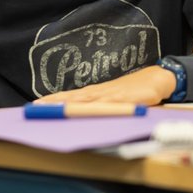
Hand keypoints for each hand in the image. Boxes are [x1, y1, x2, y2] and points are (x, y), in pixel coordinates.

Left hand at [34, 66, 175, 105]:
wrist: (157, 79)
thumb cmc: (136, 90)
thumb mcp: (116, 97)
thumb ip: (103, 103)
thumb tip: (85, 113)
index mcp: (96, 92)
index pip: (71, 96)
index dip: (54, 99)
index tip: (36, 104)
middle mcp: (100, 92)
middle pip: (73, 98)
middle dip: (54, 102)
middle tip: (35, 107)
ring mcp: (110, 95)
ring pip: (84, 101)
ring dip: (67, 104)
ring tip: (51, 109)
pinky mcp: (121, 100)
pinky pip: (103, 105)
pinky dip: (91, 108)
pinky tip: (81, 110)